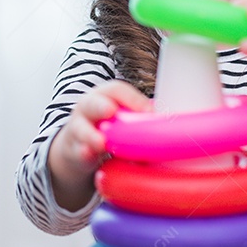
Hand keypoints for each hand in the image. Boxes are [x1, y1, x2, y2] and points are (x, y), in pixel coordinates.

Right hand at [47, 80, 151, 209]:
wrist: (79, 147)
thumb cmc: (109, 128)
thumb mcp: (123, 119)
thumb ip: (142, 118)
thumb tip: (173, 121)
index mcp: (105, 97)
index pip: (117, 90)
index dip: (132, 99)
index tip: (149, 112)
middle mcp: (88, 108)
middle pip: (92, 103)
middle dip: (101, 106)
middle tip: (110, 111)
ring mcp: (78, 128)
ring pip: (81, 129)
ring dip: (91, 135)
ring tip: (100, 143)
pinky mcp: (72, 149)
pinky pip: (77, 151)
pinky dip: (83, 153)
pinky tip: (88, 155)